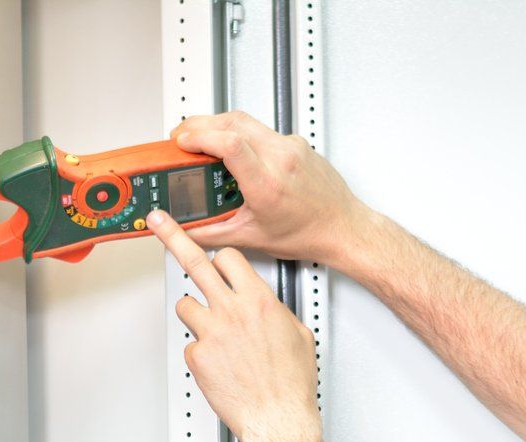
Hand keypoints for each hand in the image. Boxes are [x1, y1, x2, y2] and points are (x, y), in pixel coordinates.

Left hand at [148, 209, 320, 441]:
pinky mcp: (197, 356)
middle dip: (174, 237)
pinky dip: (201, 353)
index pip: (230, 259)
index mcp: (259, 301)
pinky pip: (190, 343)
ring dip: (195, 313)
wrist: (277, 419)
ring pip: (185, 304)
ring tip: (213, 332)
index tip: (213, 254)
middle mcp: (232, 311)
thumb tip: (266, 307)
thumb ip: (275, 312)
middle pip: (195, 262)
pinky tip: (219, 366)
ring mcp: (211, 333)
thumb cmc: (290, 384)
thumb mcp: (298, 336)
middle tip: (159, 222)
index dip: (222, 260)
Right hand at [171, 111, 369, 265]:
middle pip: (233, 121)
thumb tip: (185, 230)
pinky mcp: (296, 143)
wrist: (343, 227)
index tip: (182, 142)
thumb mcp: (252, 238)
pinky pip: (261, 129)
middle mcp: (281, 158)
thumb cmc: (308, 233)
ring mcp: (290, 147)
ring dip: (218, 125)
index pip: (230, 143)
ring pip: (246, 120)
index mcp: (268, 183)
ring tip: (203, 141)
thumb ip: (211, 234)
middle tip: (182, 137)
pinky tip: (234, 151)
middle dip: (200, 124)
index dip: (200, 136)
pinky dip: (240, 133)